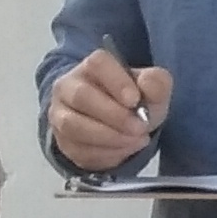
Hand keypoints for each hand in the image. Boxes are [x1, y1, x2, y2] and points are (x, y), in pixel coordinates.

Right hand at [50, 46, 172, 172]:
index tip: (135, 101)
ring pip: (73, 126)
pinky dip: (106, 153)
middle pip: (81, 96)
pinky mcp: (62, 142)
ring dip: (109, 137)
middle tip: (140, 127)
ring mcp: (60, 114)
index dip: (117, 82)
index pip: (97, 64)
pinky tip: (124, 150)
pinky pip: (78, 149)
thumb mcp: (154, 89)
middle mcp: (68, 86)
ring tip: (136, 140)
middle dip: (114, 116)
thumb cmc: (135, 101)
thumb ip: (156, 83)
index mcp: (92, 67)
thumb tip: (147, 82)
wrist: (121, 125)